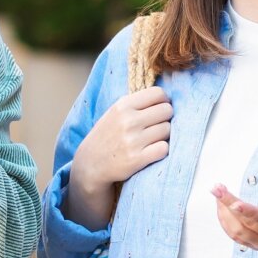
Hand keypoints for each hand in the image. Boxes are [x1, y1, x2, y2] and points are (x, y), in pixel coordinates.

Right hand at [68, 85, 173, 205]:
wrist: (90, 164)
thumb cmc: (107, 135)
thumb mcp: (115, 112)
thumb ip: (137, 103)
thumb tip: (167, 99)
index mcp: (123, 105)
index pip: (158, 93)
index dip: (163, 101)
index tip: (158, 109)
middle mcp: (128, 121)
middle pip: (167, 111)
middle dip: (165, 118)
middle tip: (156, 126)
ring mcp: (132, 140)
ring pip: (167, 130)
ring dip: (163, 135)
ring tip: (151, 140)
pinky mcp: (137, 159)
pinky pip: (164, 148)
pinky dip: (161, 150)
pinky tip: (151, 151)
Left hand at [212, 178, 257, 257]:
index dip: (248, 211)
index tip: (233, 203)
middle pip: (245, 223)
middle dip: (228, 204)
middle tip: (216, 187)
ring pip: (237, 232)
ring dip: (223, 213)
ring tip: (218, 193)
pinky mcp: (256, 246)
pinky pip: (236, 237)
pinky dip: (225, 222)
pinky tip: (221, 207)